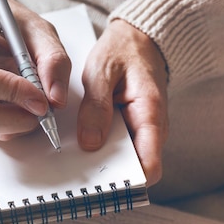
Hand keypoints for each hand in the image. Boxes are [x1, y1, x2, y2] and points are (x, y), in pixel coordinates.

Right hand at [0, 0, 70, 140]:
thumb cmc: (9, 25)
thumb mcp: (40, 31)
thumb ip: (54, 61)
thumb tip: (56, 100)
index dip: (12, 93)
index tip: (40, 98)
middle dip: (17, 119)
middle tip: (40, 106)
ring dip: (13, 120)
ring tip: (24, 95)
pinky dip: (4, 121)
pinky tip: (10, 99)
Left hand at [78, 20, 168, 185]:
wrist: (137, 39)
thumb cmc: (123, 51)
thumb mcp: (103, 71)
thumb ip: (97, 106)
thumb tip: (91, 143)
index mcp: (151, 114)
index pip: (149, 165)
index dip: (128, 180)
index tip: (101, 184)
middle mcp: (150, 128)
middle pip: (133, 167)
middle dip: (108, 173)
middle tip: (77, 173)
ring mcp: (139, 130)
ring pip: (122, 159)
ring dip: (101, 161)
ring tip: (72, 157)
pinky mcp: (128, 128)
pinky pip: (115, 146)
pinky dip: (99, 147)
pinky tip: (78, 142)